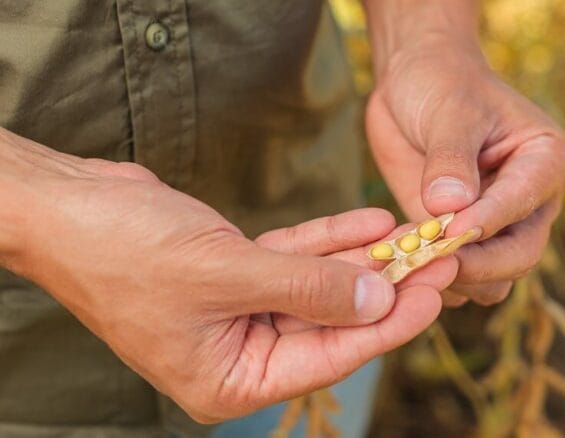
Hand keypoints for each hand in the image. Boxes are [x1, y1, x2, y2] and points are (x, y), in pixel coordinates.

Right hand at [2, 131, 446, 421]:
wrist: (66, 207)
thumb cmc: (125, 251)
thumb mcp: (226, 273)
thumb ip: (308, 288)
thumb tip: (379, 298)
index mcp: (231, 379)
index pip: (330, 355)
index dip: (389, 322)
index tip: (436, 291)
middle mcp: (240, 352)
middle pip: (331, 319)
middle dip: (385, 286)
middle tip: (439, 256)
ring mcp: (238, 312)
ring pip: (317, 286)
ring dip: (363, 259)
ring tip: (414, 234)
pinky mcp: (235, 273)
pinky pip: (294, 259)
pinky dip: (329, 241)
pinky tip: (371, 222)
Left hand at [366, 36, 564, 305]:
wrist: (415, 86)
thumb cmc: (442, 84)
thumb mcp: (448, 111)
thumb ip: (450, 159)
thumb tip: (449, 207)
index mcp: (548, 161)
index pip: (524, 204)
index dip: (486, 222)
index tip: (447, 230)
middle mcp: (533, 202)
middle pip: (518, 257)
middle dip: (474, 264)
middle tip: (424, 258)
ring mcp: (500, 228)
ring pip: (491, 281)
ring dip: (449, 278)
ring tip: (405, 257)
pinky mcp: (464, 243)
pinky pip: (455, 279)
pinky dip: (428, 277)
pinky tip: (395, 257)